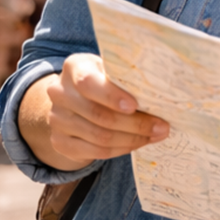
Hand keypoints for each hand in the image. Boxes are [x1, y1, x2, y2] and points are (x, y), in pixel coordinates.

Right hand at [35, 53, 168, 167]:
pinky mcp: (59, 142)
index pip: (88, 82)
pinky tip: (138, 143)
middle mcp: (60, 92)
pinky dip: (121, 149)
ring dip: (132, 139)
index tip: (135, 105)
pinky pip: (95, 151)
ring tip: (155, 135)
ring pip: (100, 136)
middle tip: (162, 126)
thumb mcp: (113, 69)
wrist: (76, 98)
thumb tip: (163, 89)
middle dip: (136, 123)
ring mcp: (57, 119)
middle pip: (99, 115)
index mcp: (74, 67)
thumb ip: (128, 76)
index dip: (112, 96)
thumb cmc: (106, 79)